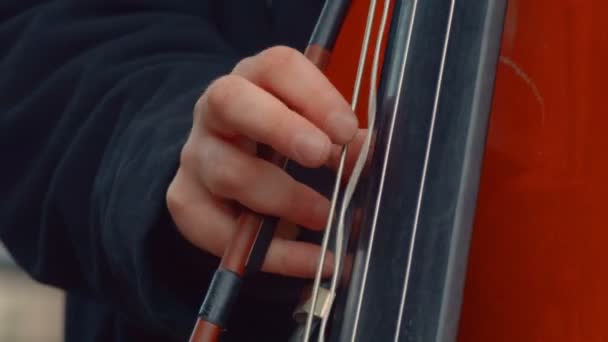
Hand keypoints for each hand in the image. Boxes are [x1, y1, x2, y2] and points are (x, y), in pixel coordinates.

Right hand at [166, 46, 362, 278]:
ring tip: (326, 216)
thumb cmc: (280, 144)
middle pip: (230, 101)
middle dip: (279, 127)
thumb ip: (341, 139)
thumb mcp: (313, 131)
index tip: (347, 129)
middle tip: (320, 154)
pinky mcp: (185, 200)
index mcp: (254, 81)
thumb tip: (367, 151)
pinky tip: (313, 260)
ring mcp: (196, 154)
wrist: (228, 170)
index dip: (313, 94)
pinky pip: (221, 232)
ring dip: (284, 198)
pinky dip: (274, 253)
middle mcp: (215, 111)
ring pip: (227, 171)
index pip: (276, 67)